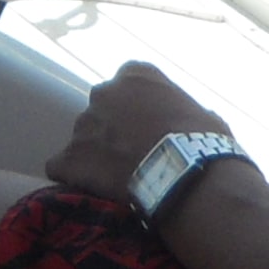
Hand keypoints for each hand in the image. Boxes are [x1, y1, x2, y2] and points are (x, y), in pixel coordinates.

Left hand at [44, 61, 232, 201]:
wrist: (189, 177)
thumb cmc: (206, 144)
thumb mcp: (204, 115)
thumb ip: (182, 111)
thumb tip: (189, 122)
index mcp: (136, 75)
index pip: (128, 85)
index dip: (138, 111)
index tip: (150, 130)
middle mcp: (103, 92)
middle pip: (102, 111)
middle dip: (113, 131)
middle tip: (134, 158)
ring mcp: (83, 125)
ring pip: (83, 139)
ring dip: (95, 157)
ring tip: (118, 183)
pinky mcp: (69, 158)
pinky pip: (61, 167)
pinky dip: (73, 179)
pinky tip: (93, 193)